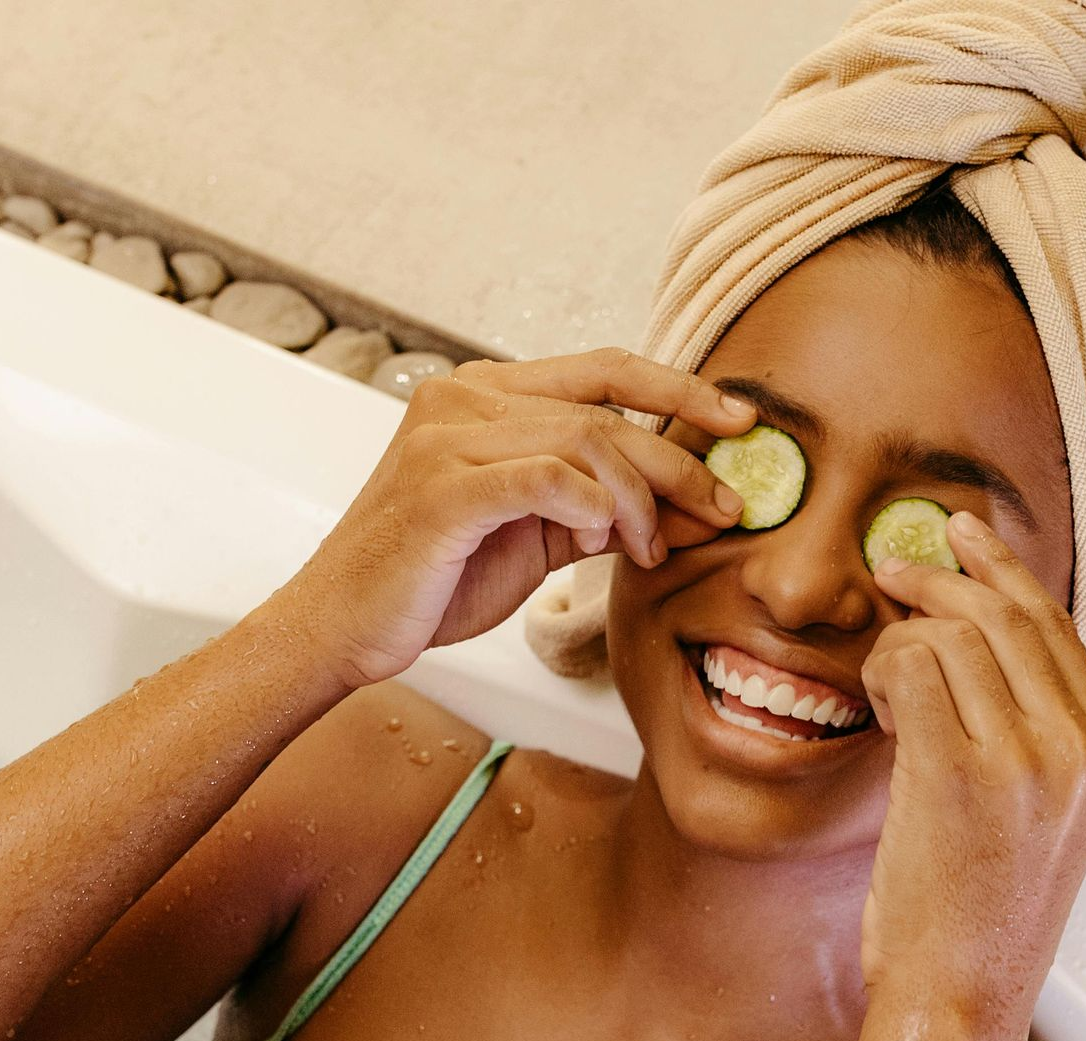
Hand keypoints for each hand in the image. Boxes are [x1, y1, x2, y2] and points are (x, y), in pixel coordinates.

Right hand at [269, 347, 755, 687]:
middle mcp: (464, 397)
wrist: (343, 626)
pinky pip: (546, 479)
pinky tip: (601, 539)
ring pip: (587, 441)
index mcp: (487, 393)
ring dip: (640, 501)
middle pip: (607, 410)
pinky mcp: (441, 488)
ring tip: (651, 550)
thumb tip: (696, 505)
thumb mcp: (540, 534)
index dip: (680, 388)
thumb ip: (607, 507)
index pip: (604, 369)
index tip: (742, 418)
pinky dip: (592, 508)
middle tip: (723, 509)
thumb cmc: (437, 577)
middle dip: (679, 463)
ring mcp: (447, 436)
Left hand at [856, 511, 1085, 1040]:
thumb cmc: (983, 908)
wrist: (961, 992)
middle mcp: (1081, 746)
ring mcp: (1027, 757)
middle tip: (892, 572)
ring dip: (899, 644)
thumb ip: (1032, 721)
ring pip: (951, 636)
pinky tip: (878, 709)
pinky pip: (911, 667)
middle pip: (1005, 613)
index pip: (1056, 625)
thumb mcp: (1042, 806)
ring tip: (885, 690)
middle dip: (940, 577)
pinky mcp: (961, 771)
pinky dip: (882, 672)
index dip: (1001, 570)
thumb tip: (977, 631)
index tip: (963, 537)